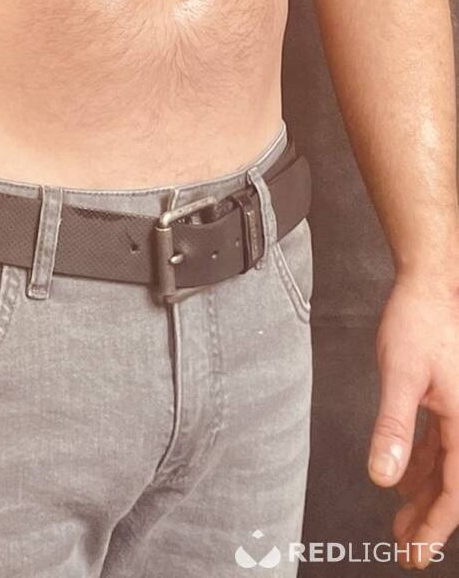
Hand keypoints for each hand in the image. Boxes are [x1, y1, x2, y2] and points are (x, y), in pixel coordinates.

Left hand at [368, 276, 458, 570]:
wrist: (429, 283)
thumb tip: (383, 477)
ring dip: (424, 496)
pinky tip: (403, 481)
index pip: (456, 491)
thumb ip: (393, 428)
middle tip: (407, 553)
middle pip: (455, 485)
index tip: (416, 555)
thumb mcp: (400, 376)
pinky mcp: (450, 399)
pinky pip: (441, 445)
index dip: (435, 528)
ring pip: (447, 467)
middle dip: (430, 522)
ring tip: (401, 525)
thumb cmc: (418, 321)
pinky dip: (422, 466)